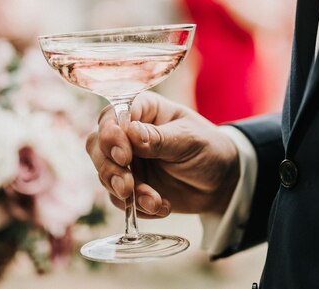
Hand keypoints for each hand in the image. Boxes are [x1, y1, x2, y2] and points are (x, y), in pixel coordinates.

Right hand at [85, 92, 239, 218]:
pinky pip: (119, 199)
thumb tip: (131, 132)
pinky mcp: (129, 187)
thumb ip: (160, 138)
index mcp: (141, 110)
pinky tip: (162, 207)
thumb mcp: (189, 139)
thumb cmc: (208, 148)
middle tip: (127, 186)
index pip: (112, 117)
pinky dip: (137, 208)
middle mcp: (126, 134)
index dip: (111, 136)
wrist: (221, 182)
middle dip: (109, 168)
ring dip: (124, 192)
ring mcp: (126, 162)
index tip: (124, 155)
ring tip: (153, 201)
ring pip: (104, 174)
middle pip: (97, 146)